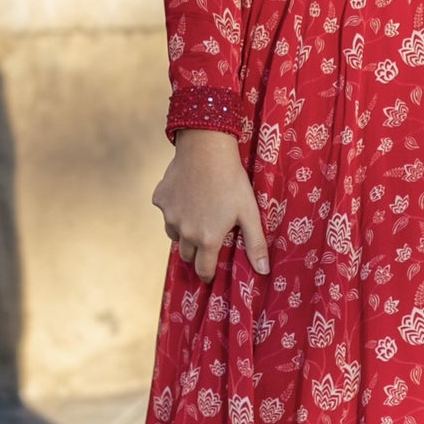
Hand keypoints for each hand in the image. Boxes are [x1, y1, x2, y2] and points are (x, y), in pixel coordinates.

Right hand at [151, 130, 270, 281]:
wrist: (207, 149)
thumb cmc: (232, 181)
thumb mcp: (249, 212)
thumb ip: (255, 244)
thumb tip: (263, 271)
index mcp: (207, 239)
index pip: (203, 270)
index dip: (208, 274)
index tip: (210, 273)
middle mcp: (184, 232)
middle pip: (187, 254)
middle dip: (196, 253)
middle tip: (207, 240)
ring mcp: (169, 215)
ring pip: (173, 234)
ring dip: (183, 232)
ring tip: (198, 217)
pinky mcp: (160, 199)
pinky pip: (166, 211)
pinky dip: (175, 208)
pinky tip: (188, 195)